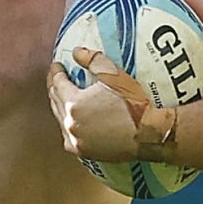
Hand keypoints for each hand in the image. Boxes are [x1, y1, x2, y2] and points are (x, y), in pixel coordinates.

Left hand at [46, 44, 153, 164]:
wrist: (148, 134)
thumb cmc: (133, 103)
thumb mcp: (114, 76)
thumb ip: (93, 60)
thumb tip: (76, 52)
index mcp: (74, 103)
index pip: (58, 84)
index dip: (56, 72)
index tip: (57, 65)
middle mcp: (70, 123)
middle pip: (55, 101)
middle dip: (55, 87)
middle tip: (55, 77)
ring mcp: (75, 139)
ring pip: (60, 119)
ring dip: (59, 106)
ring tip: (61, 96)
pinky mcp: (83, 151)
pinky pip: (68, 137)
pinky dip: (67, 127)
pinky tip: (70, 122)